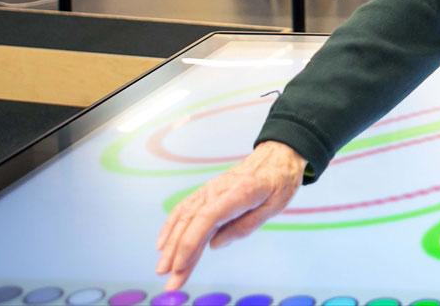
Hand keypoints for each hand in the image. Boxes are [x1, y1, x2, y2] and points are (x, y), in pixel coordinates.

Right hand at [155, 141, 305, 290]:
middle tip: (170, 281)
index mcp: (239, 193)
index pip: (207, 218)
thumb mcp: (273, 207)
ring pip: (183, 217)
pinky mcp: (205, 192)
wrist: (275, 157)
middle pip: (191, 222)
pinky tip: (162, 245)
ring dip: (170, 244)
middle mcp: (218, 190)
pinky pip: (183, 209)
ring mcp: (209, 190)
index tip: (180, 266)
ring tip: (162, 269)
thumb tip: (215, 245)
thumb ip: (245, 226)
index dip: (190, 243)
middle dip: (176, 253)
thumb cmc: (278, 183)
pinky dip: (170, 227)